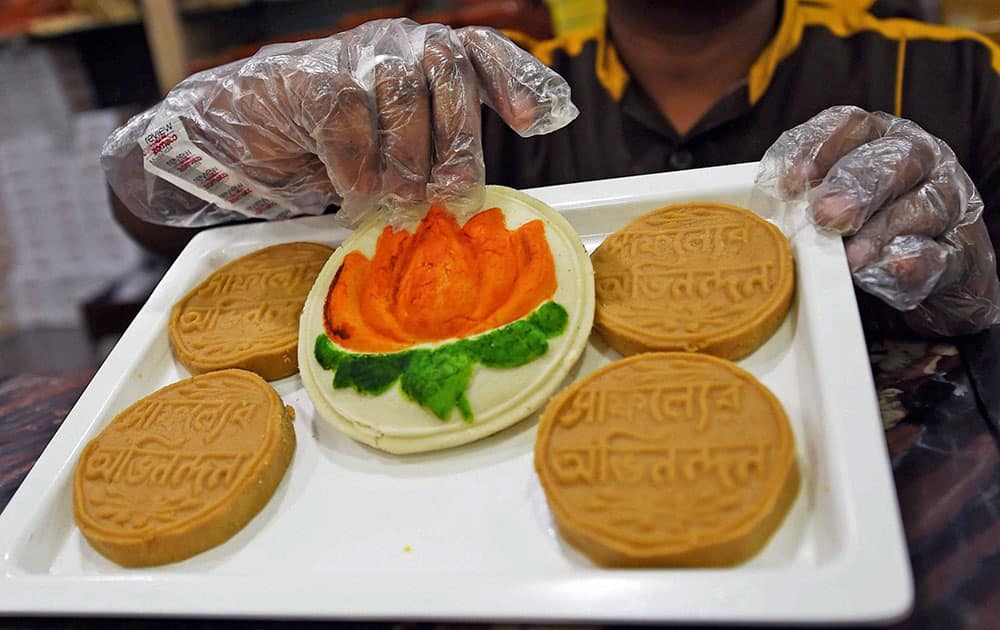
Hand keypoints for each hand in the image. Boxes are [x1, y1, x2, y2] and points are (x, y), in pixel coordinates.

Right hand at [101, 18, 577, 225]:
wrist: (261, 124)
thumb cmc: (347, 138)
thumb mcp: (401, 142)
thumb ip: (437, 150)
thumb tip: (467, 193)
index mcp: (431, 55)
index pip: (482, 50)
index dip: (514, 81)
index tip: (532, 123)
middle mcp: (402, 41)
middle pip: (448, 72)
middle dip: (459, 136)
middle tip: (458, 190)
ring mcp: (358, 53)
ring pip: (400, 100)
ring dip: (406, 161)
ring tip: (404, 202)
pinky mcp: (316, 77)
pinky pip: (350, 125)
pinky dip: (357, 169)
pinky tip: (358, 195)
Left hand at [757, 105, 999, 335]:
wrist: (926, 280)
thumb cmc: (862, 233)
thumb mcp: (829, 208)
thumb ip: (806, 201)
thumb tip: (771, 210)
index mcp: (879, 140)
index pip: (850, 125)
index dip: (817, 148)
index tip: (789, 184)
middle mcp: (919, 161)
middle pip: (894, 158)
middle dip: (855, 185)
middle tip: (824, 215)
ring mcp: (949, 203)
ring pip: (925, 203)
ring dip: (883, 229)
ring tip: (851, 257)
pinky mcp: (965, 252)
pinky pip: (945, 253)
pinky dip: (917, 262)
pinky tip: (893, 268)